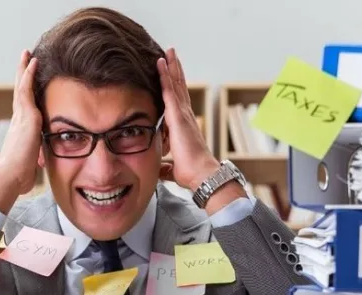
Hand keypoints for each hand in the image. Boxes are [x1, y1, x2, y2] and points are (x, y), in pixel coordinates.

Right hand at [0, 50, 42, 213]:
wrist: (10, 177)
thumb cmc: (18, 176)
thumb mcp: (31, 164)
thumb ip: (35, 159)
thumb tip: (37, 165)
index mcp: (20, 130)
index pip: (24, 106)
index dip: (25, 92)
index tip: (27, 80)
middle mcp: (18, 120)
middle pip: (20, 92)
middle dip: (22, 76)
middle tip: (25, 58)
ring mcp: (21, 117)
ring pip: (21, 87)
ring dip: (24, 70)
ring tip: (27, 54)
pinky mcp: (26, 116)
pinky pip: (26, 90)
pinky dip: (29, 75)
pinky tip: (33, 62)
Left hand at [156, 48, 220, 191]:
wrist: (201, 175)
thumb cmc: (191, 173)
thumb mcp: (172, 168)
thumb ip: (166, 165)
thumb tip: (160, 168)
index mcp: (184, 127)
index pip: (178, 102)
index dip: (174, 87)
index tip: (171, 74)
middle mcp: (186, 117)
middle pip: (179, 88)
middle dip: (176, 70)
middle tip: (172, 54)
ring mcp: (183, 115)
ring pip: (176, 85)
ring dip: (172, 67)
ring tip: (168, 52)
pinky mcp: (178, 117)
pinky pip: (170, 91)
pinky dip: (165, 77)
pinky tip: (161, 64)